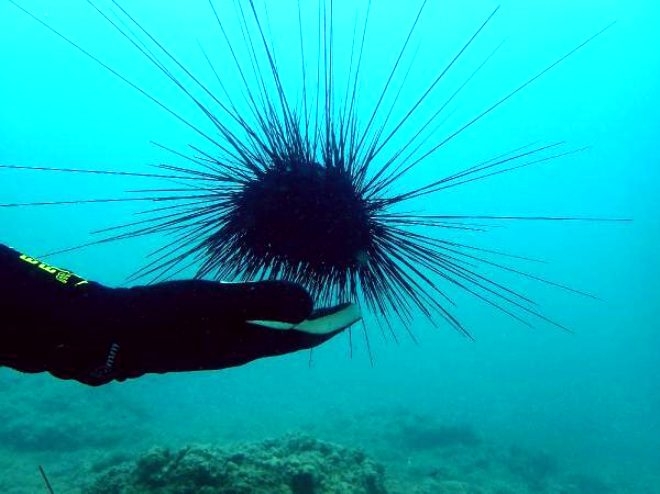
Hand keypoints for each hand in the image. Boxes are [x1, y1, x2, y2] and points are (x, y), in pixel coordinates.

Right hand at [75, 279, 360, 384]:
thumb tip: (310, 302)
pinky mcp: (206, 337)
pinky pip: (251, 328)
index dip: (330, 325)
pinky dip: (269, 316)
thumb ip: (262, 300)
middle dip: (319, 323)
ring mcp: (222, 345)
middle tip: (343, 306)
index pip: (301, 337)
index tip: (354, 310)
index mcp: (246, 343)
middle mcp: (239, 349)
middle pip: (290, 338)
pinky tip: (263, 306)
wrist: (113, 333)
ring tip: (313, 305)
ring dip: (296, 320)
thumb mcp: (214, 302)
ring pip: (271, 334)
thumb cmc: (163, 315)